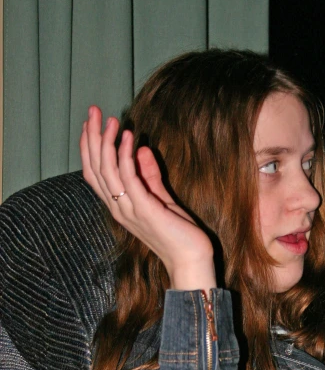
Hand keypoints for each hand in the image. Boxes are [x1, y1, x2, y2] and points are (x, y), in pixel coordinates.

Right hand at [80, 106, 216, 293]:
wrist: (190, 259)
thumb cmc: (178, 232)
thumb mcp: (161, 198)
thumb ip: (149, 176)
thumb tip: (143, 150)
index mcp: (119, 205)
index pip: (94, 173)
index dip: (89, 147)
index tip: (92, 122)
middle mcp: (118, 207)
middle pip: (94, 168)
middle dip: (91, 137)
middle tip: (93, 110)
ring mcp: (129, 209)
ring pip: (107, 170)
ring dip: (106, 142)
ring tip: (112, 120)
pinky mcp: (145, 209)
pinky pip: (129, 178)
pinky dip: (126, 155)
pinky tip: (130, 137)